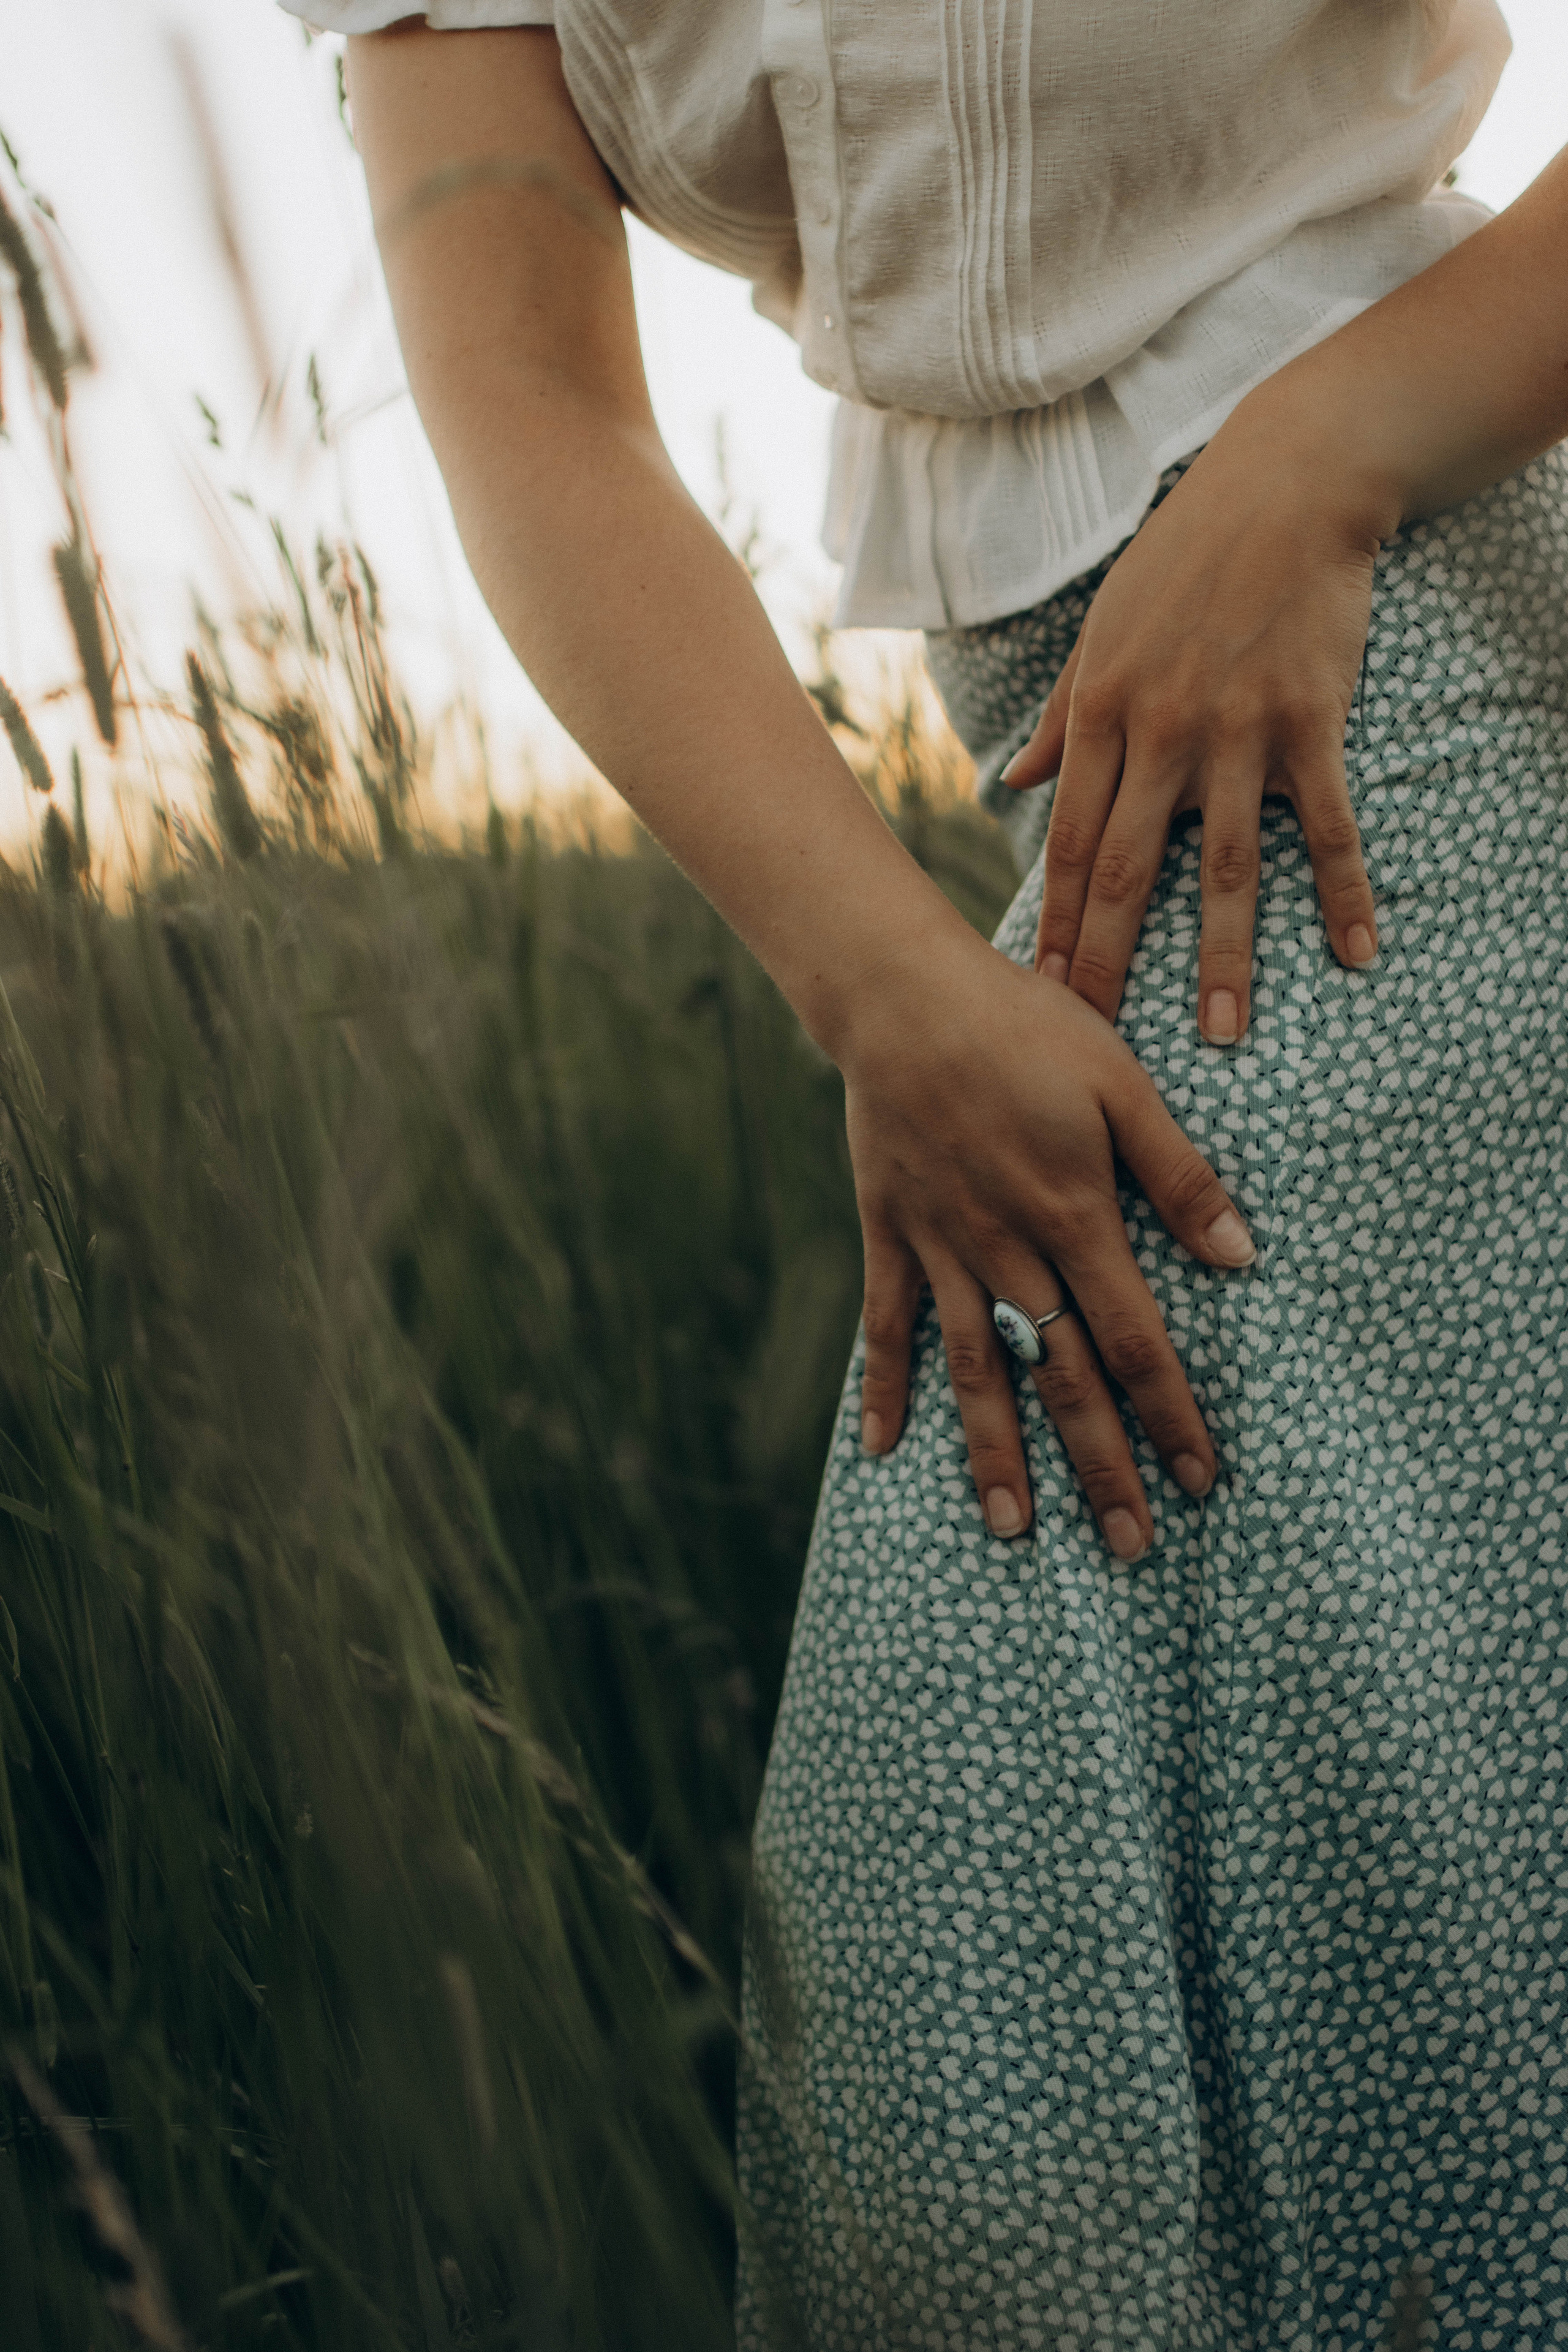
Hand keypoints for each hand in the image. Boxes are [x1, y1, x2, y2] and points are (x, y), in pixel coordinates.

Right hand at [843, 930, 1256, 1557]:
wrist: (901, 996)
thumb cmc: (1024, 1026)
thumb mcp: (1121, 1084)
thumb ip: (1178, 1176)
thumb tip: (1240, 1257)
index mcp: (1074, 1217)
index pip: (1134, 1339)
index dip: (1169, 1414)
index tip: (1201, 1478)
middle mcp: (1008, 1251)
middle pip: (1063, 1377)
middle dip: (1102, 1466)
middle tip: (1132, 1545)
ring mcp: (942, 1249)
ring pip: (977, 1371)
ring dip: (997, 1454)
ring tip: (1016, 1529)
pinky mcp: (890, 1233)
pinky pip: (886, 1325)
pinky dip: (884, 1388)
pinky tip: (883, 1450)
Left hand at [1002, 397, 1383, 1041]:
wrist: (1286, 483)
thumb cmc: (1183, 559)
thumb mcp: (1101, 630)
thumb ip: (1059, 719)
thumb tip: (1007, 783)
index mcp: (1100, 712)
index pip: (1065, 843)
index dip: (1053, 924)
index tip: (1040, 991)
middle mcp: (1159, 731)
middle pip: (1124, 873)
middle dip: (1108, 965)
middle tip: (1097, 1042)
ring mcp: (1237, 730)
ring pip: (1222, 868)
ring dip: (1221, 959)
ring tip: (1220, 1036)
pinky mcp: (1310, 720)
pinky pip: (1327, 825)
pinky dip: (1343, 892)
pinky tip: (1355, 954)